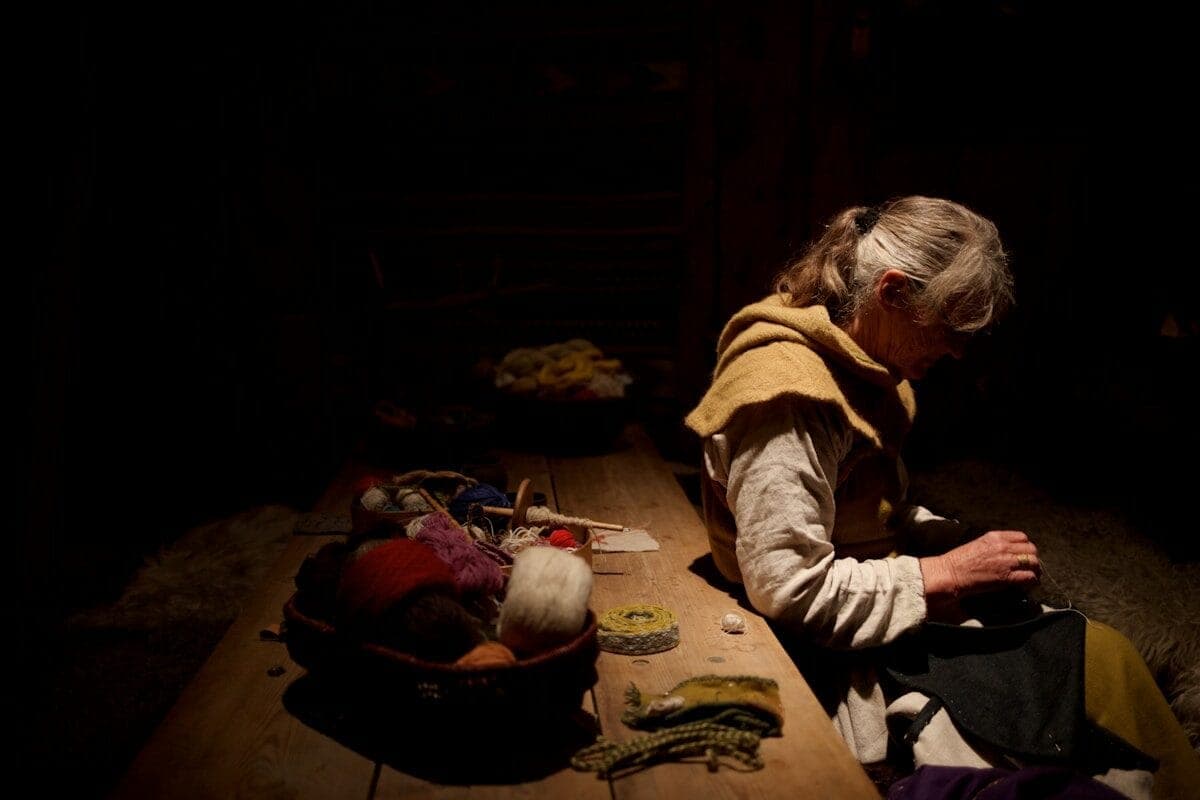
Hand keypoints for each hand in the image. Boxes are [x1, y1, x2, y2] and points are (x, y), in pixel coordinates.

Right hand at [919, 530, 1039, 608]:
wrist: (949, 573)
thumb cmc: (958, 562)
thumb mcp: (977, 545)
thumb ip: (994, 546)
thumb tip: (1007, 553)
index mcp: (994, 537)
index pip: (1022, 538)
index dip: (1025, 548)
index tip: (1022, 556)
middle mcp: (1002, 546)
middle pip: (1031, 550)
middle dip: (1032, 559)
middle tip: (1028, 568)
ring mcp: (1005, 561)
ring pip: (1034, 563)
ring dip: (1034, 571)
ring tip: (1029, 577)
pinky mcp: (1006, 576)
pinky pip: (1029, 577)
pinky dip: (1031, 581)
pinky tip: (1026, 585)